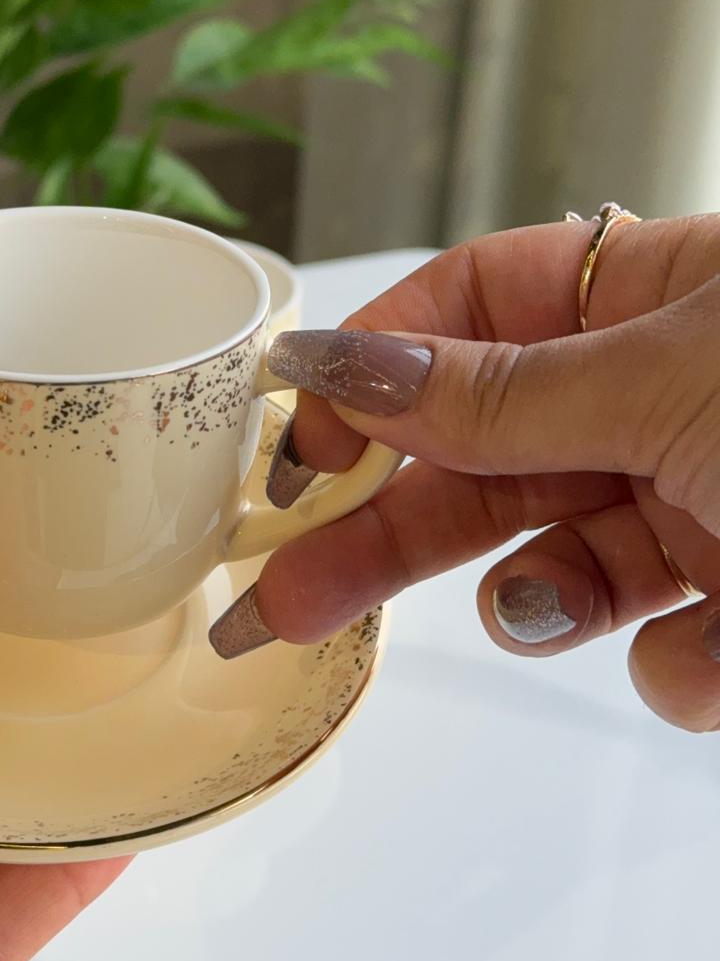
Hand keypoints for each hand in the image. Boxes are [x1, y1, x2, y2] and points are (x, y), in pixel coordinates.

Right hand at [210, 214, 719, 729]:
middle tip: (284, 596)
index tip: (303, 447)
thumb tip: (340, 366)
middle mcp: (665, 395)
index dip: (376, 367)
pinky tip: (718, 643)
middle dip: (386, 531)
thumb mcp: (672, 378)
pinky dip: (678, 662)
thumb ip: (502, 394)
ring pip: (556, 560)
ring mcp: (701, 497)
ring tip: (535, 612)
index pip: (472, 306)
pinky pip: (660, 646)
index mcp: (654, 298)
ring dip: (529, 602)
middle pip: (481, 457)